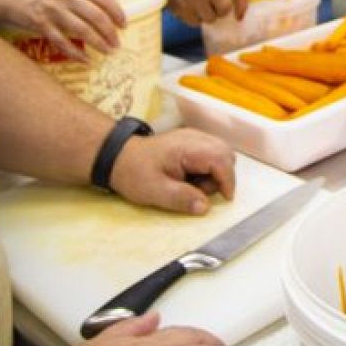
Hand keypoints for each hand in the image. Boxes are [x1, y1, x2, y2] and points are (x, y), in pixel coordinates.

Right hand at [0, 0, 122, 60]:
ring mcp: (53, 10)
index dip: (118, 14)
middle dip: (111, 33)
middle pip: (98, 17)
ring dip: (99, 44)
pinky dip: (76, 53)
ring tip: (107, 52)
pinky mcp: (40, 25)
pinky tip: (85, 59)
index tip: (124, 25)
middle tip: (117, 44)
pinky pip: (63, 43)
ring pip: (84, 31)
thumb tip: (100, 8)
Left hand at [111, 128, 236, 215]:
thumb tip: (205, 207)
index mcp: (186, 147)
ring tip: (193, 186)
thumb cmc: (134, 173)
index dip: (227, 180)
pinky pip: (211, 154)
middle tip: (202, 193)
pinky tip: (190, 179)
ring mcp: (193, 138)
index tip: (224, 199)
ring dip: (215, 174)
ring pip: (221, 153)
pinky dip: (208, 169)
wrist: (117, 158)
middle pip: (226, 153)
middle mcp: (194, 137)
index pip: (220, 159)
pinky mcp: (191, 143)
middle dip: (222, 177)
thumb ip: (181, 198)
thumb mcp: (155, 191)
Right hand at [164, 0, 250, 25]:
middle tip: (212, 7)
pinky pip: (198, 23)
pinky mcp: (185, 8)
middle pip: (226, 8)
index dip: (242, 5)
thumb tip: (242, 11)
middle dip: (221, 12)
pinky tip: (190, 9)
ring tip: (197, 6)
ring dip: (206, 16)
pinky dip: (195, 19)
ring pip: (212, 18)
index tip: (239, 17)